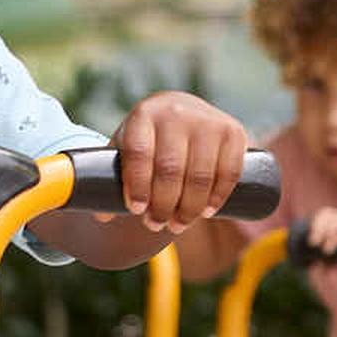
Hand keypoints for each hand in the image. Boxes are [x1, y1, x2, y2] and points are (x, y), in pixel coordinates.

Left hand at [108, 91, 246, 232]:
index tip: (136, 210)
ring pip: (199, 176)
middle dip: (162, 205)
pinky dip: (218, 197)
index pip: (139, 153)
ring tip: (177, 224)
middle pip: (170, 170)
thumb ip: (112, 180)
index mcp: (143, 115)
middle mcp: (176, 112)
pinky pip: (228, 173)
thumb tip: (104, 216)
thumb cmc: (148, 141)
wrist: (182, 113)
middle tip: (156, 224)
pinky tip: (206, 211)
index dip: (137, 186)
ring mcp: (207, 120)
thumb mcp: (126, 150)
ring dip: (189, 208)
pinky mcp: (232, 131)